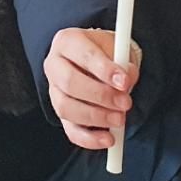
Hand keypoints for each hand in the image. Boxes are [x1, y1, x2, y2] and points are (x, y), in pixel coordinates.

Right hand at [44, 28, 139, 150]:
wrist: (96, 60)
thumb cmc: (106, 52)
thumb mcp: (117, 47)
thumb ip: (123, 62)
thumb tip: (127, 79)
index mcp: (67, 41)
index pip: (83, 55)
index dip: (104, 70)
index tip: (124, 82)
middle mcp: (54, 65)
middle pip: (69, 82)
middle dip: (100, 96)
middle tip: (125, 103)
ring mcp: (54, 91)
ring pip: (66, 108)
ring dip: (96, 117)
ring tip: (120, 119)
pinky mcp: (60, 113)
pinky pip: (70, 130)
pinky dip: (90, 139)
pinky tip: (108, 138)